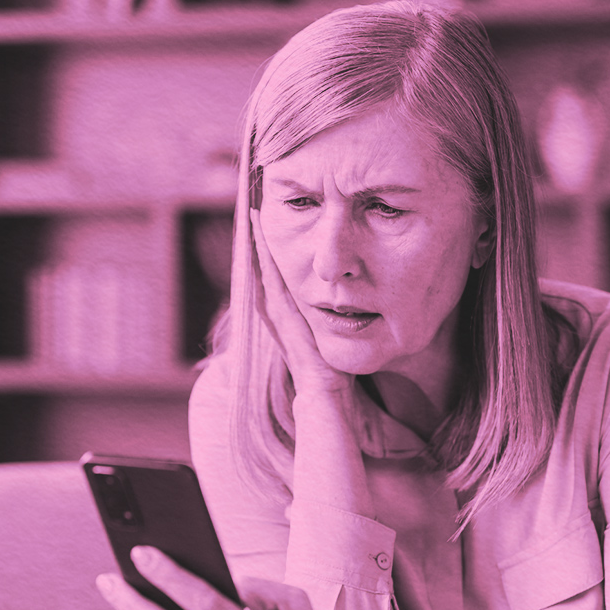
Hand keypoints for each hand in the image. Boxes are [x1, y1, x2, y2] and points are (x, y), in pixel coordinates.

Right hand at [251, 209, 351, 397]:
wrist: (327, 398)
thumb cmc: (334, 373)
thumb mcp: (335, 335)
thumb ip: (338, 318)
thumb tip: (356, 302)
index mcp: (291, 315)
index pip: (278, 277)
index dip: (271, 252)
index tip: (270, 226)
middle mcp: (279, 313)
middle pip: (265, 270)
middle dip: (258, 242)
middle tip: (253, 211)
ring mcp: (277, 315)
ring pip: (263, 272)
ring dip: (257, 245)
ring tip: (252, 218)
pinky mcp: (281, 318)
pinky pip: (268, 282)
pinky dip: (261, 260)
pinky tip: (257, 240)